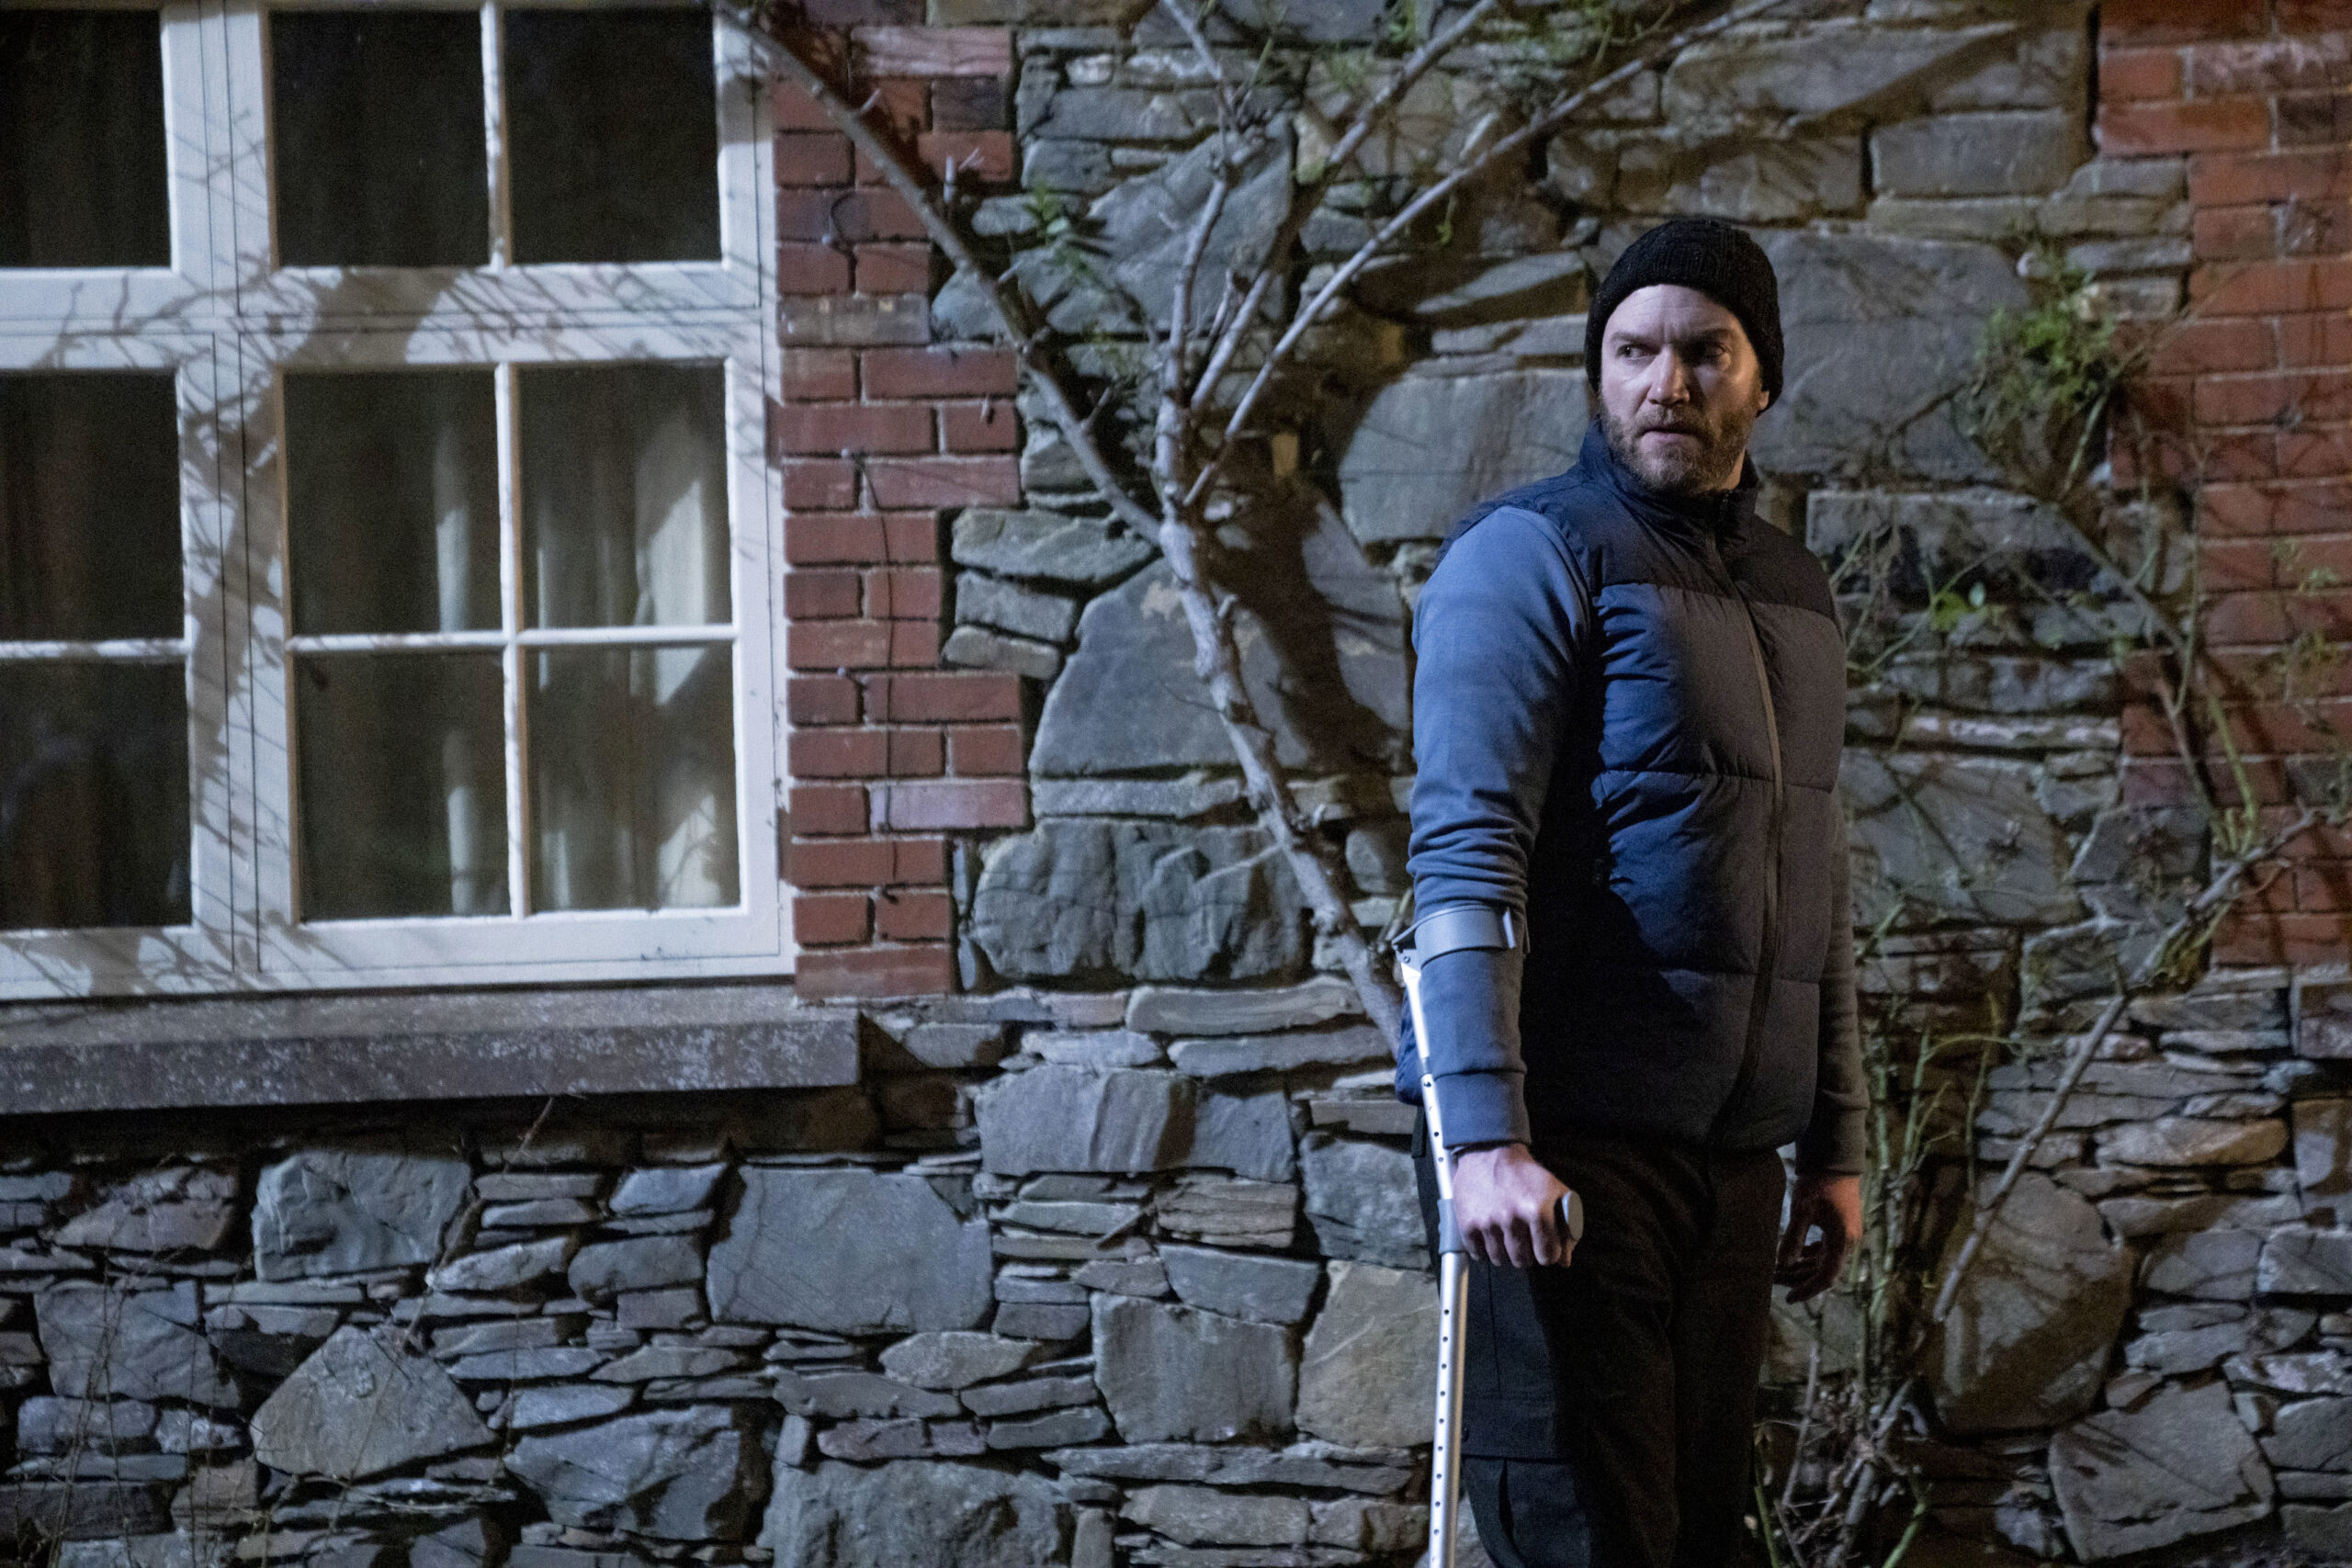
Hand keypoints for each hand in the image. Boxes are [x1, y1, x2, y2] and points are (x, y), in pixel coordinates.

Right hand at [1452, 1144, 1575, 1268]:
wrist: (1489, 1153)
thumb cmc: (1526, 1175)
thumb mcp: (1555, 1192)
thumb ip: (1566, 1227)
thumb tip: (1564, 1261)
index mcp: (1537, 1210)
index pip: (1548, 1255)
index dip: (1549, 1254)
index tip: (1544, 1247)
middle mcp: (1511, 1218)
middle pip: (1523, 1261)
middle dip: (1527, 1254)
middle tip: (1524, 1239)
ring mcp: (1487, 1222)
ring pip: (1500, 1259)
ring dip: (1505, 1253)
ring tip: (1506, 1236)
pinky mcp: (1467, 1223)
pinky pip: (1478, 1254)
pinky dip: (1483, 1251)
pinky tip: (1490, 1237)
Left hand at [1777, 1171, 1860, 1303]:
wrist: (1836, 1160)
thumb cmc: (1819, 1183)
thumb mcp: (1802, 1210)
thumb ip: (1793, 1239)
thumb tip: (1783, 1265)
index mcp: (1842, 1241)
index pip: (1826, 1277)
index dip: (1807, 1290)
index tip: (1789, 1298)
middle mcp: (1848, 1243)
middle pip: (1823, 1271)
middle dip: (1799, 1279)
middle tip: (1774, 1281)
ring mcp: (1846, 1236)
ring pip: (1823, 1261)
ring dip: (1802, 1267)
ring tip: (1779, 1271)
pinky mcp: (1841, 1228)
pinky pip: (1825, 1250)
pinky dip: (1809, 1256)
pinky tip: (1793, 1256)